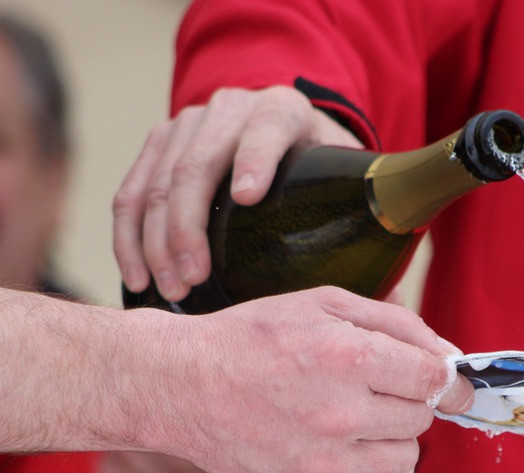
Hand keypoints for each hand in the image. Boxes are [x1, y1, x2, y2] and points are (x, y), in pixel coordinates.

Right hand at [113, 85, 360, 300]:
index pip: (267, 126)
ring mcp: (189, 124)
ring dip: (156, 240)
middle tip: (195, 279)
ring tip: (170, 289)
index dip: (255, 157)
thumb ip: (366, 237)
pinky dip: (128, 237)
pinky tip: (136, 276)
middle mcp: (232, 110)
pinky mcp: (158, 144)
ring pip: (158, 179)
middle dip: (189, 225)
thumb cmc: (319, 175)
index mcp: (286, 113)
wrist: (279, 135)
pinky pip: (130, 190)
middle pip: (198, 161)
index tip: (246, 197)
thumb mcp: (345, 186)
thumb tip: (395, 310)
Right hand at [149, 287, 473, 472]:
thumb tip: (449, 356)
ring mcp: (323, 463)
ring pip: (403, 457)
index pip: (434, 378)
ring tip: (347, 416)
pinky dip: (356, 466)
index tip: (447, 382)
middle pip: (421, 418)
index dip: (447, 378)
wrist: (181, 387)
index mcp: (347, 357)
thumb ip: (395, 324)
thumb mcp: (322, 305)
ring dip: (386, 436)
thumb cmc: (251, 339)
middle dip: (406, 400)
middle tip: (369, 387)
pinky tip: (322, 441)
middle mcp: (339, 414)